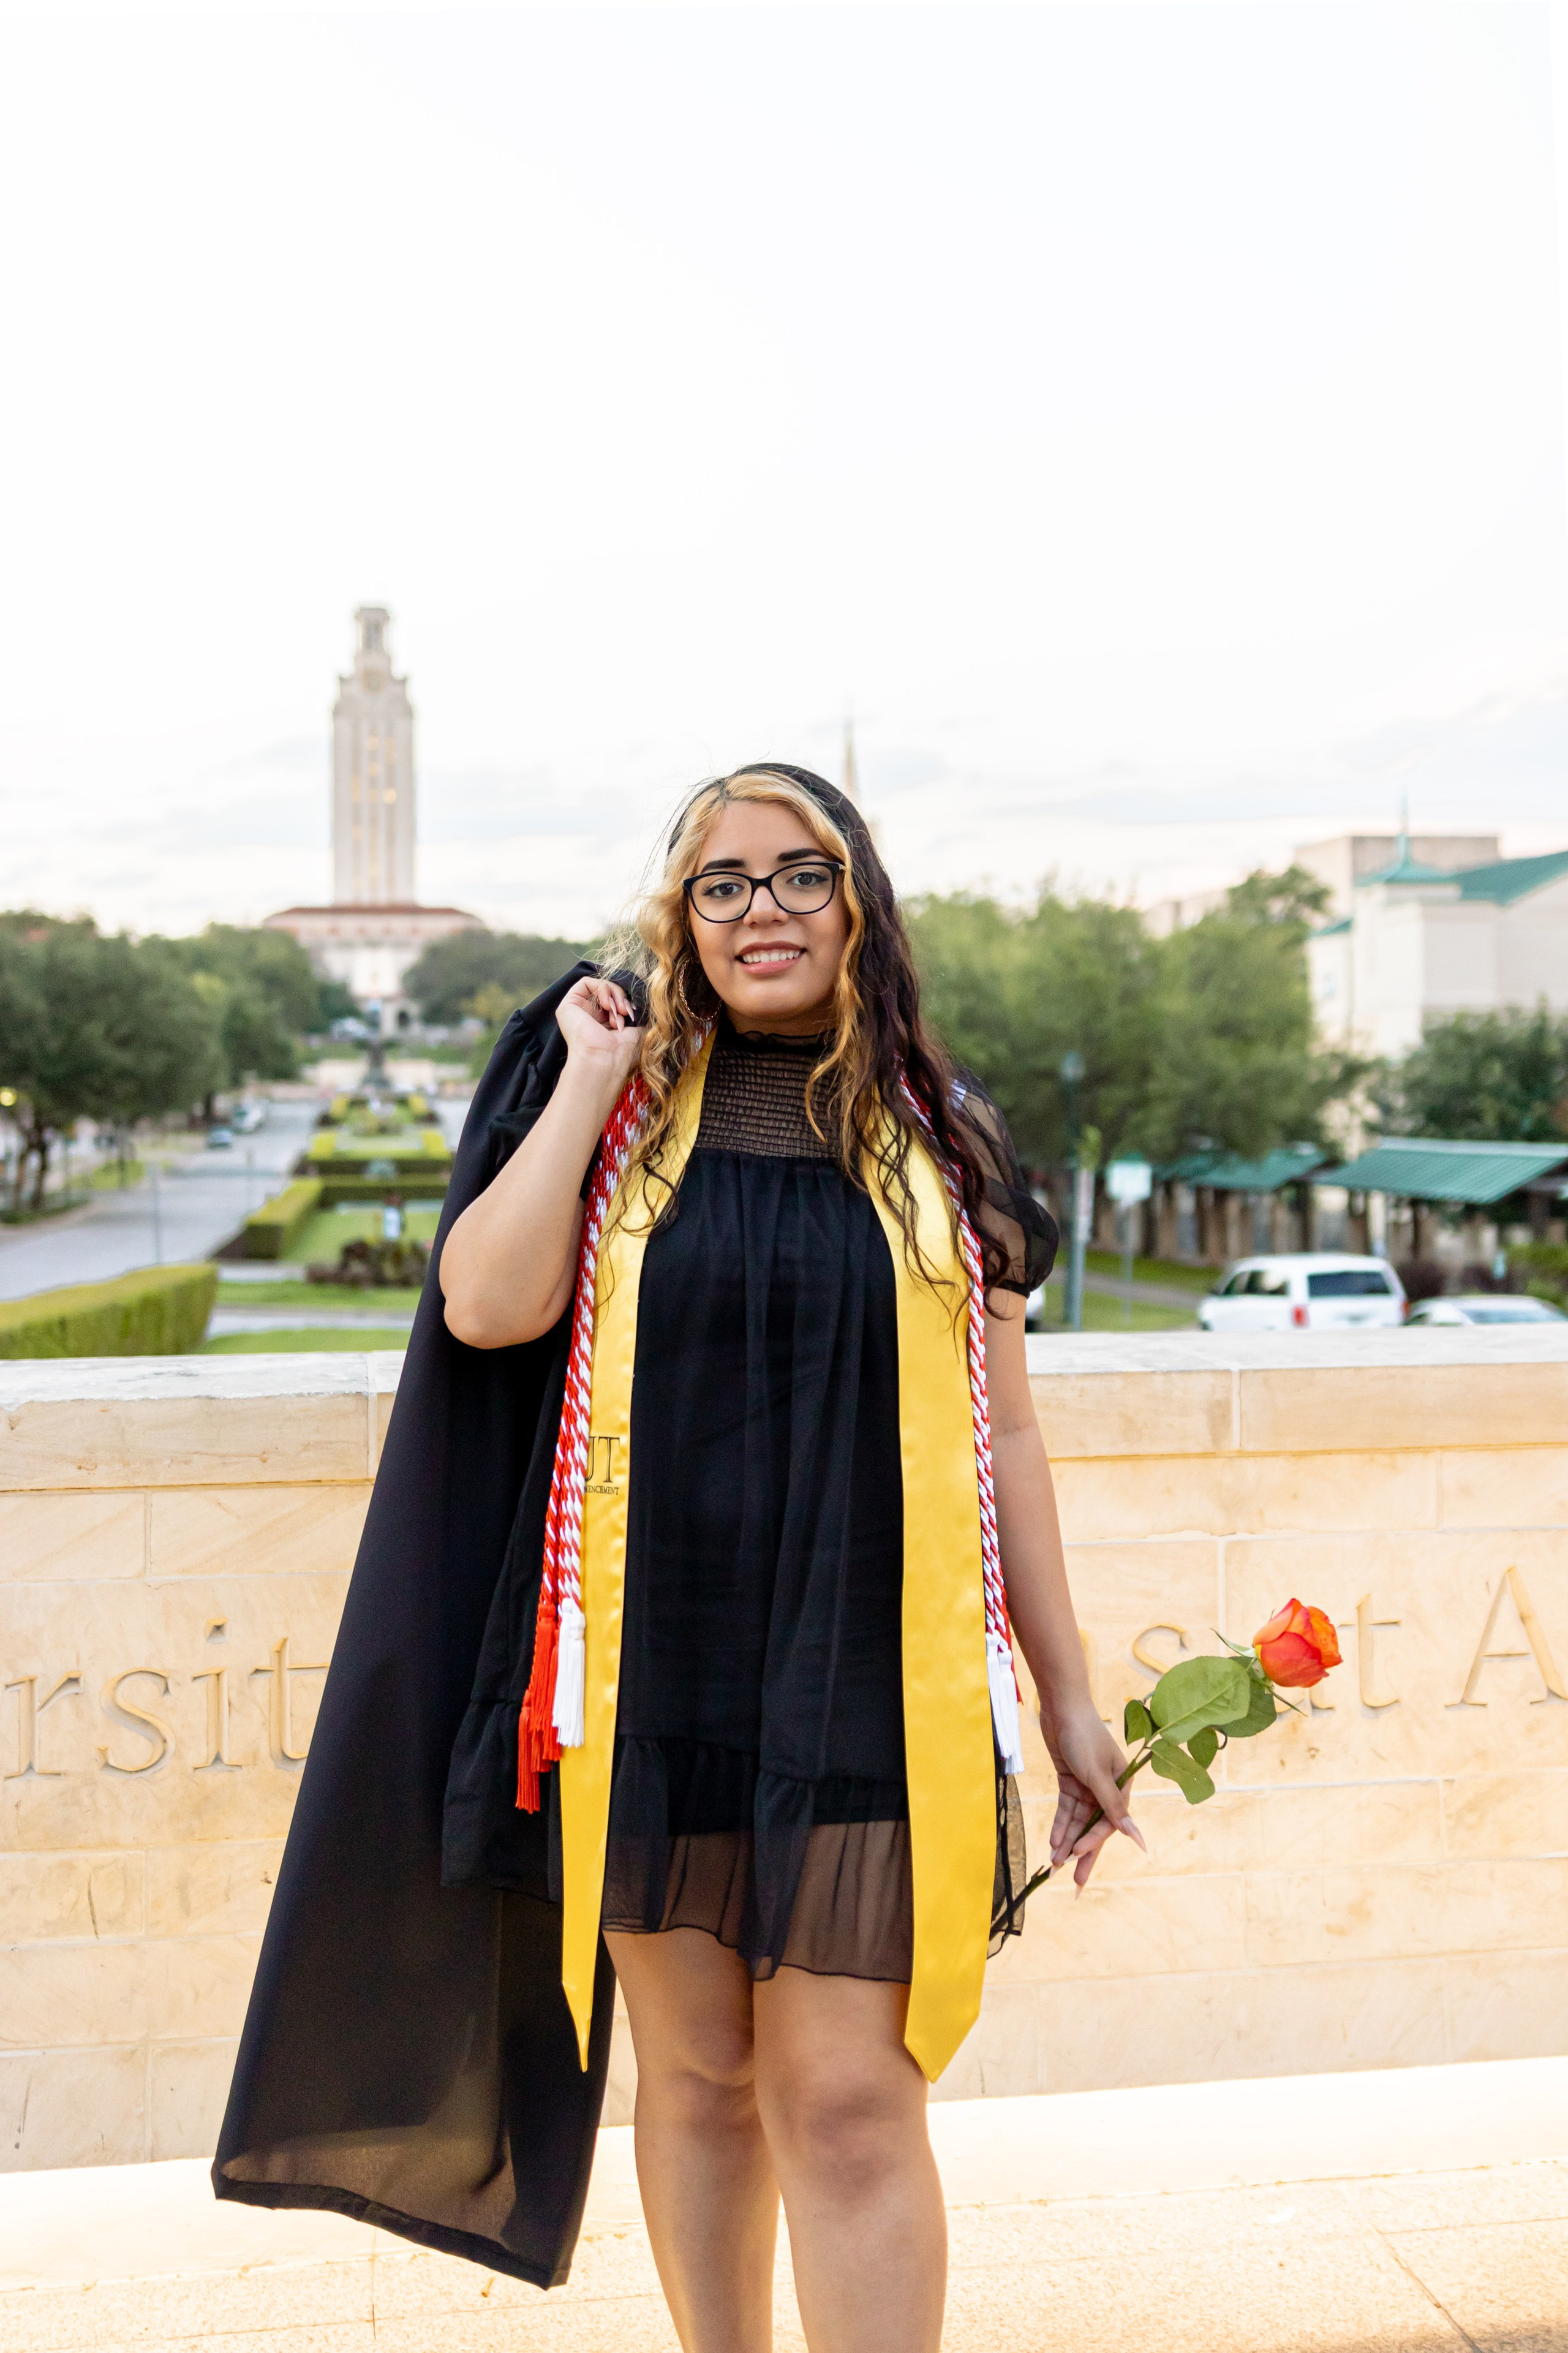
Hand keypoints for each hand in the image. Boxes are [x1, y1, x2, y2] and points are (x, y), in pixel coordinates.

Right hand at [555, 975, 644, 1088]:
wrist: (606, 1060)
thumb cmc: (623, 1051)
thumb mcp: (639, 1027)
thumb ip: (638, 1011)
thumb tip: (641, 997)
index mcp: (604, 1025)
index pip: (616, 1000)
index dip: (626, 1001)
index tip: (633, 1013)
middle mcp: (590, 1017)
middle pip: (608, 992)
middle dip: (621, 998)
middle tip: (625, 1012)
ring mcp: (578, 1011)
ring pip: (599, 986)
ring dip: (614, 994)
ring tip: (617, 1012)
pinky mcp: (568, 1005)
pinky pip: (585, 982)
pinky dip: (602, 988)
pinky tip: (607, 1003)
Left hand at [1039, 1698, 1144, 1888]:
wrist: (1061, 1707)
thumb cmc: (1083, 1736)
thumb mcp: (1097, 1774)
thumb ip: (1113, 1808)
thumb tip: (1137, 1839)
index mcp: (1123, 1785)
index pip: (1109, 1822)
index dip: (1093, 1840)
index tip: (1077, 1856)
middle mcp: (1107, 1788)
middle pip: (1095, 1827)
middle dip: (1083, 1853)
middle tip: (1075, 1883)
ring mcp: (1088, 1785)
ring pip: (1078, 1820)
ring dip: (1066, 1840)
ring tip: (1054, 1863)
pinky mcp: (1070, 1781)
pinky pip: (1066, 1809)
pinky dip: (1060, 1824)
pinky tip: (1052, 1841)